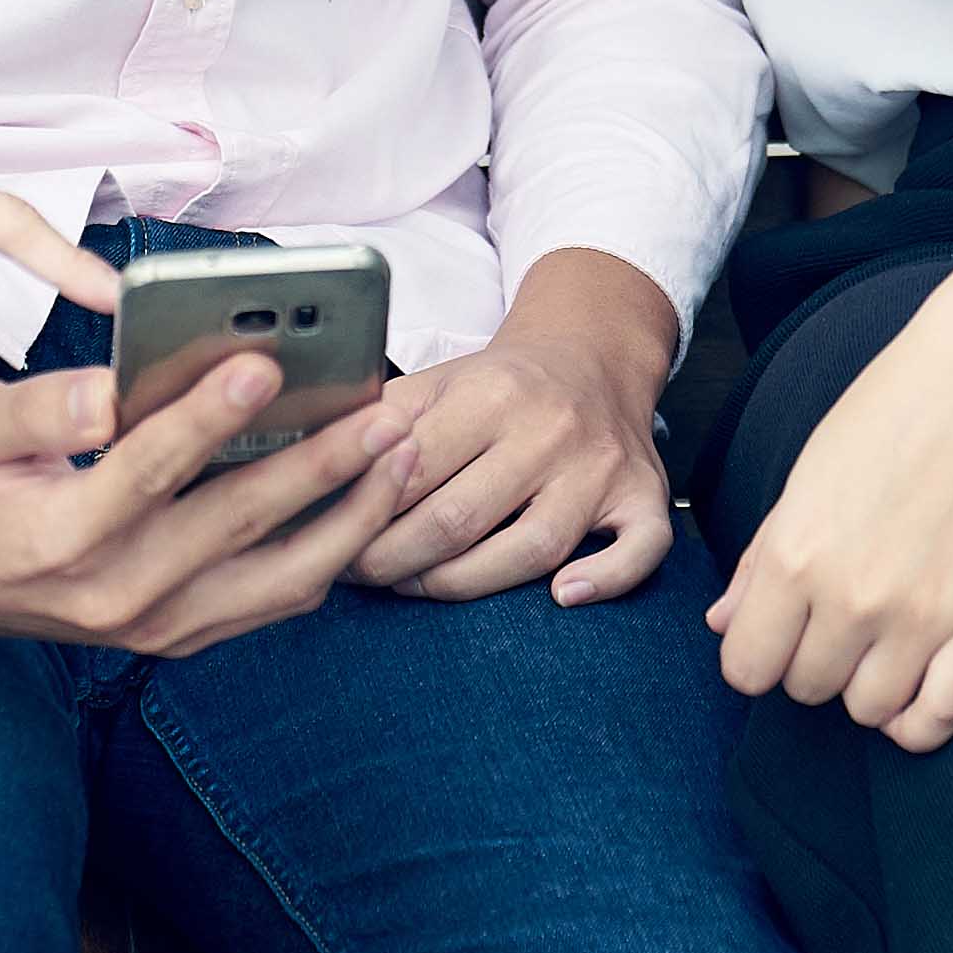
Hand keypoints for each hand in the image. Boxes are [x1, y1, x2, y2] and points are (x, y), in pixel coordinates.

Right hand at [0, 347, 419, 655]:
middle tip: (386, 412)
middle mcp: (115, 597)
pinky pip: (274, 601)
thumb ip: (40, 410)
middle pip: (239, 525)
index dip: (208, 417)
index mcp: (58, 539)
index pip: (148, 471)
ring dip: (352, 517)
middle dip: (324, 464)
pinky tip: (368, 499)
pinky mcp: (181, 637)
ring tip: (403, 453)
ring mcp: (155, 627)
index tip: (265, 365)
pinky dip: (330, 552)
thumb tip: (108, 394)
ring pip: (280, 579)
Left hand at [359, 247, 682, 606]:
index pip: (411, 472)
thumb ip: (379, 420)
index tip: (334, 538)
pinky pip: (640, 548)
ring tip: (420, 588)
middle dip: (396, 561)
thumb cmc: (500, 384)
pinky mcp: (644, 495)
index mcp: (491, 393)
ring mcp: (601, 466)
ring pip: (533, 547)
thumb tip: (308, 463)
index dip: (363, 516)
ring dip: (465, 584)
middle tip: (363, 575)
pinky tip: (563, 597)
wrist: (593, 356)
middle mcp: (550, 428)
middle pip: (460, 519)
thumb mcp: (437, 380)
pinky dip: (607, 579)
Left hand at [709, 266, 952, 754]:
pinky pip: (940, 716)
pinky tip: (919, 688)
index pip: (747, 667)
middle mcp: (852, 595)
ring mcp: (924, 613)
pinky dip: (920, 720)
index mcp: (794, 554)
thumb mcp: (807, 476)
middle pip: (807, 688)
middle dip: (816, 663)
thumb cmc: (892, 411)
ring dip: (869, 686)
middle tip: (842, 623)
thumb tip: (724, 626)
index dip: (760, 656)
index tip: (783, 635)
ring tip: (885, 644)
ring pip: (870, 711)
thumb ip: (761, 559)